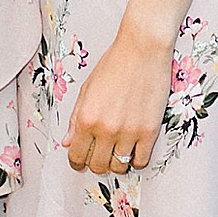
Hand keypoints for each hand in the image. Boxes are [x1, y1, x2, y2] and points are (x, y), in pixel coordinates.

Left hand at [66, 24, 172, 176]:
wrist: (143, 49)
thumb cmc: (114, 64)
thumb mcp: (87, 90)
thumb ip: (75, 119)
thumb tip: (68, 142)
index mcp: (86, 118)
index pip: (76, 155)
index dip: (77, 162)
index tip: (80, 162)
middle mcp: (105, 129)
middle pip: (98, 166)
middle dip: (96, 163)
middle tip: (100, 155)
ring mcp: (129, 132)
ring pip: (119, 167)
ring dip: (116, 162)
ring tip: (117, 151)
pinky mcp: (149, 131)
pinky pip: (141, 161)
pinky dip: (135, 160)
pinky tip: (133, 150)